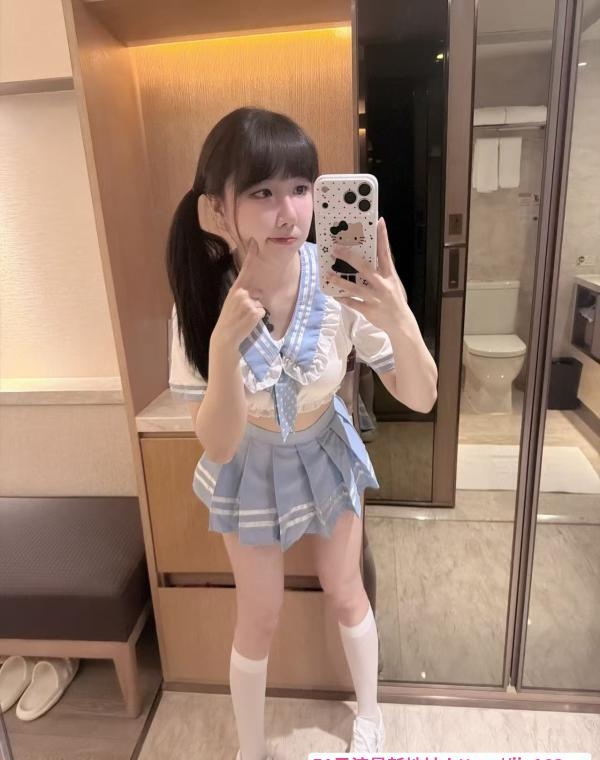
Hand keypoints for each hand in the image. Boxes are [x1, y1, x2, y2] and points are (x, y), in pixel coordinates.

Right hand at [211, 237, 266, 347]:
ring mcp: (249, 302)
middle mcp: (242, 293)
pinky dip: (258, 318)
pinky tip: (248, 322)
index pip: (245, 269)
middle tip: (242, 313)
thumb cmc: (228, 319)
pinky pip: (262, 312)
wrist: (225, 336)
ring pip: (260, 303)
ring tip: (244, 318)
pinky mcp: (255, 312)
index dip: (251, 255)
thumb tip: (257, 293)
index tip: (256, 242)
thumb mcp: (232, 302)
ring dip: (256, 311)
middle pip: (258, 292)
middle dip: (255, 301)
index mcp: (235, 289)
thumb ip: (243, 294)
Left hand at [325, 217, 408, 332]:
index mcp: (390, 275)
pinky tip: (334, 294)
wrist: (401, 323)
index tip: (379, 222)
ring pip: (354, 288)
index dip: (383, 237)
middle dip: (350, 258)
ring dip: (340, 281)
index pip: (386, 253)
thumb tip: (371, 255)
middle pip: (365, 268)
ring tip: (328, 274)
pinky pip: (352, 303)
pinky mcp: (368, 310)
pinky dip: (343, 299)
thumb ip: (382, 270)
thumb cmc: (395, 300)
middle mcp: (382, 285)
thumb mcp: (393, 282)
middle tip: (336, 249)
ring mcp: (375, 298)